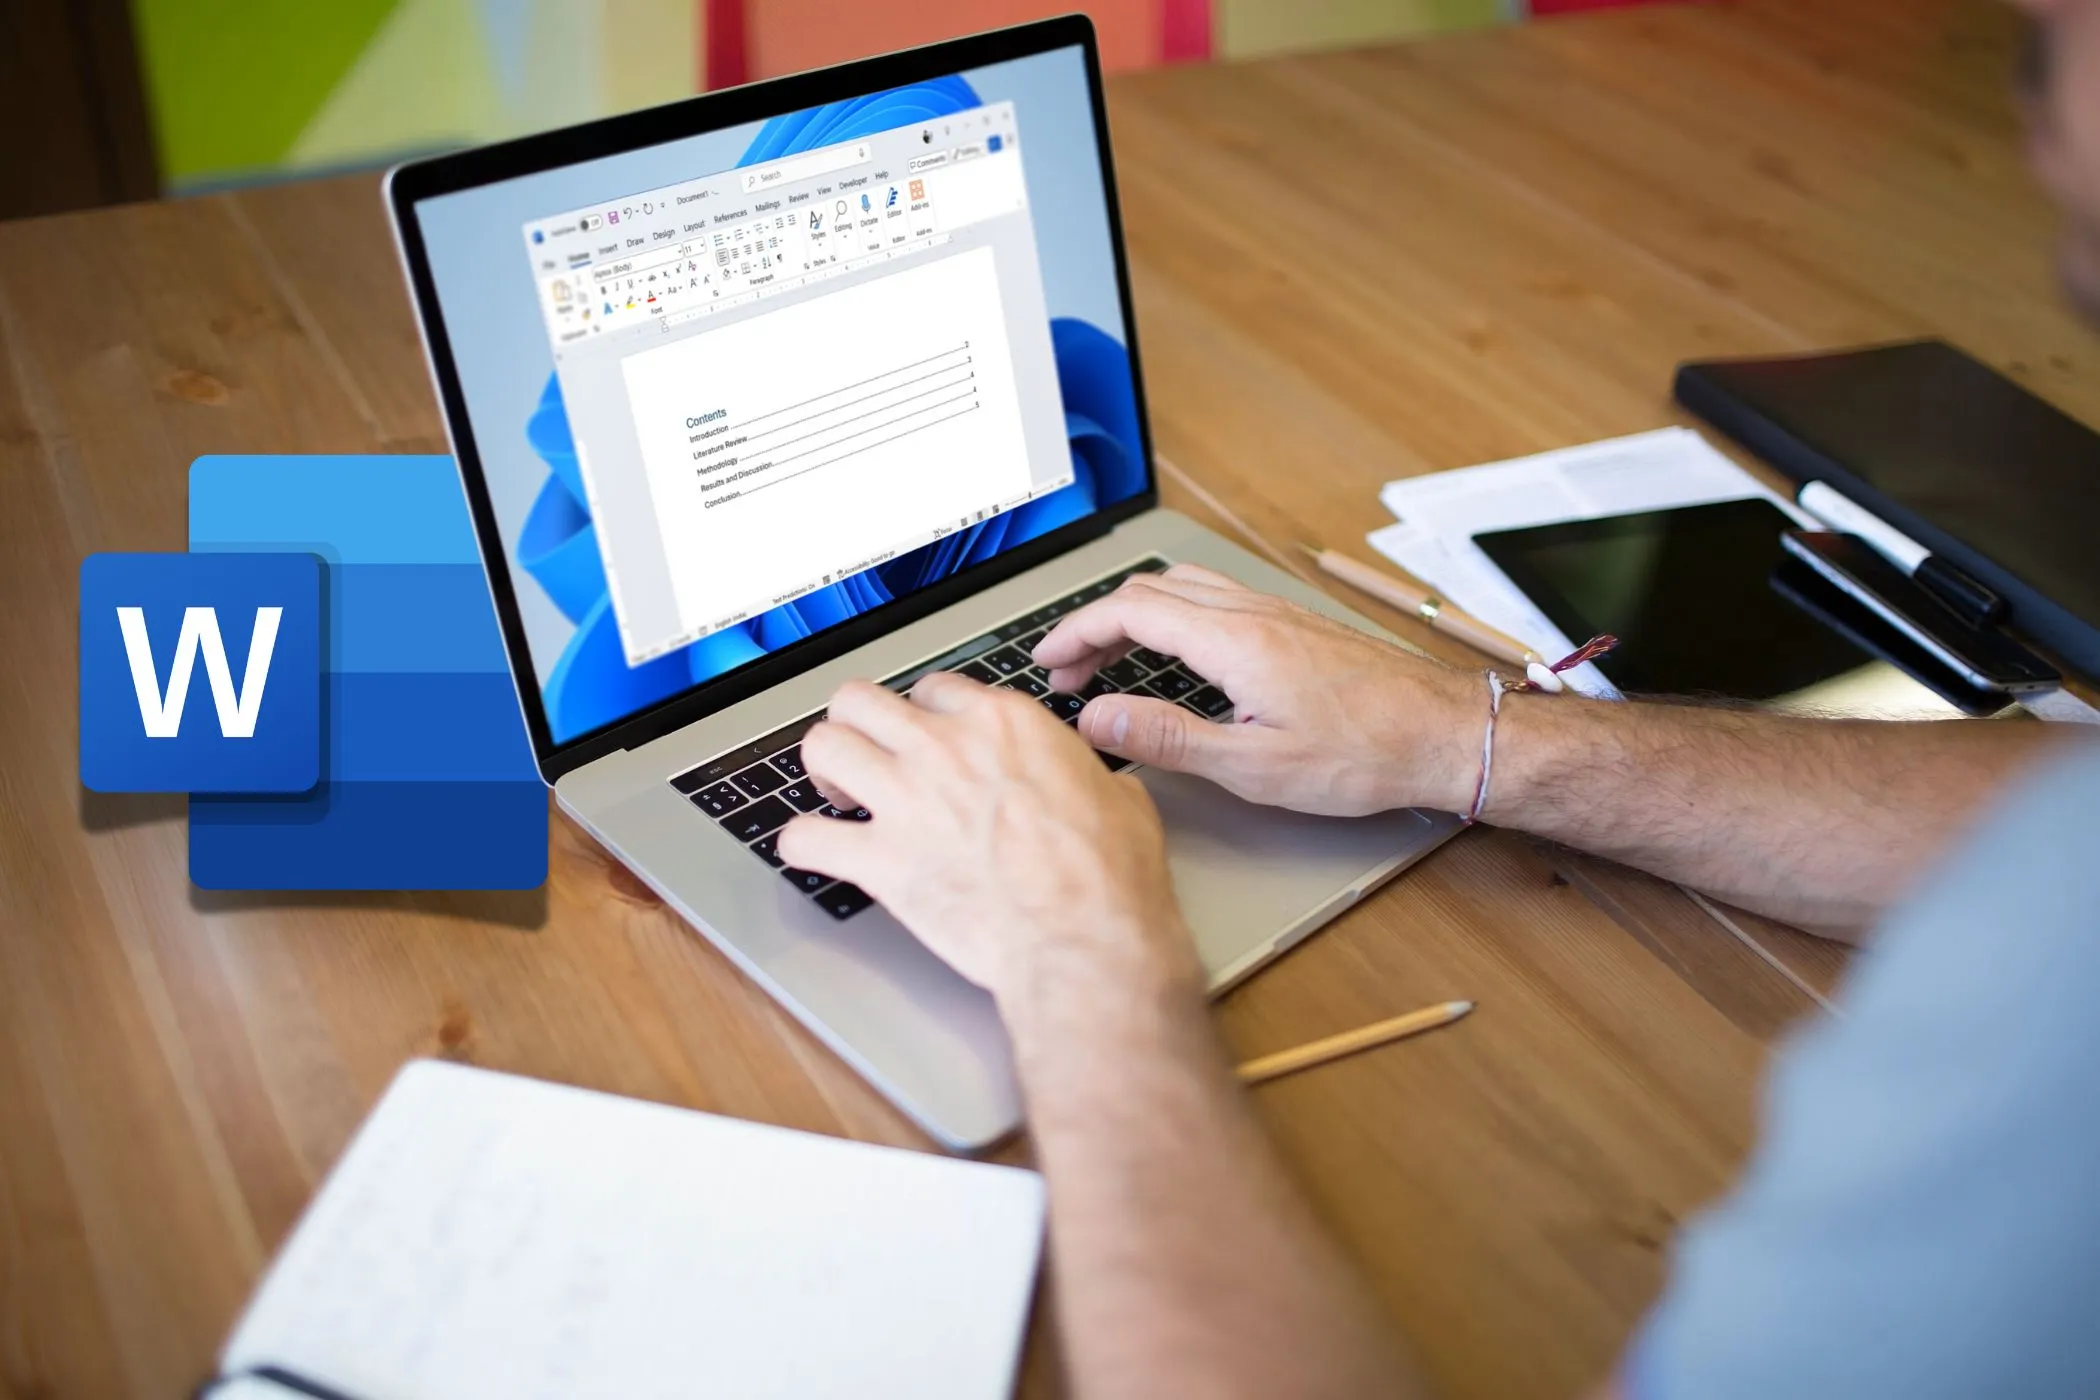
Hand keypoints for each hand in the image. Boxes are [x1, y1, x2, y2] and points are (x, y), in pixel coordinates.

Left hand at [774, 673, 1202, 1008]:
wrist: (1083, 939)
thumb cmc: (1107, 877)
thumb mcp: (1117, 797)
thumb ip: (1081, 774)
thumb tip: (1088, 782)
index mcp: (1002, 724)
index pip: (934, 688)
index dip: (926, 714)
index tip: (927, 737)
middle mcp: (944, 748)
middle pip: (859, 699)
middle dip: (856, 724)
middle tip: (868, 754)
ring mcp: (906, 800)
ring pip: (822, 746)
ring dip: (823, 769)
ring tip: (838, 793)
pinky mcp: (881, 860)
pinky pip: (805, 837)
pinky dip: (803, 844)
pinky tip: (817, 851)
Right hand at [1033, 564, 1481, 816]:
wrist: (1446, 735)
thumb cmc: (1365, 755)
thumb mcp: (1254, 768)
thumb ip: (1168, 739)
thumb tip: (1097, 720)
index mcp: (1236, 641)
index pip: (1130, 611)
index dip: (1076, 632)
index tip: (1047, 662)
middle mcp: (1254, 613)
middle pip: (1151, 590)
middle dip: (1097, 625)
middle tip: (1069, 673)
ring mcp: (1277, 612)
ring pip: (1184, 588)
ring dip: (1134, 616)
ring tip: (1110, 662)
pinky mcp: (1295, 624)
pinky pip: (1215, 598)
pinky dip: (1172, 616)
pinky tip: (1175, 654)